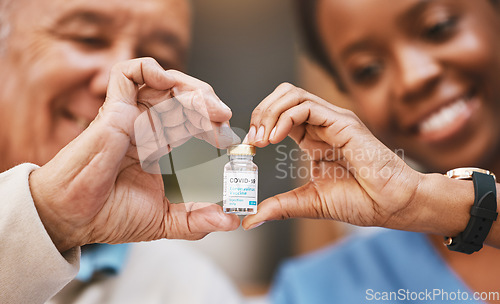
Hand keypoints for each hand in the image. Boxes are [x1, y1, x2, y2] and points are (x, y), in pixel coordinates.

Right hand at [29, 58, 239, 251]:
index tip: (229, 142)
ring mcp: (132, 117)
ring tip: (208, 107)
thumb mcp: (167, 221)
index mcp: (164, 149)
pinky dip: (149, 69)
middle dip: (209, 105)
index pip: (196, 124)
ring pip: (166, 84)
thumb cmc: (113, 215)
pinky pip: (127, 74)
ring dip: (193, 89)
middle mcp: (150, 129)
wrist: (76, 218)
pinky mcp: (114, 109)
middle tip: (223, 118)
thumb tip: (231, 221)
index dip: (215, 127)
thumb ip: (198, 221)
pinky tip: (167, 83)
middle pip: (186, 100)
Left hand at [242, 83, 422, 230]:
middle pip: (283, 96)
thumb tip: (250, 220)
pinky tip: (275, 138)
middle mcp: (323, 123)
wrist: (393, 205)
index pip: (280, 114)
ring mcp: (333, 120)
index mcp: (314, 138)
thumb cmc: (362, 201)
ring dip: (269, 112)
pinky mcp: (343, 122)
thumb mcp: (309, 202)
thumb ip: (280, 207)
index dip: (260, 124)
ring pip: (292, 94)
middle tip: (252, 139)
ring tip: (261, 138)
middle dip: (261, 112)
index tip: (248, 146)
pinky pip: (306, 106)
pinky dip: (284, 118)